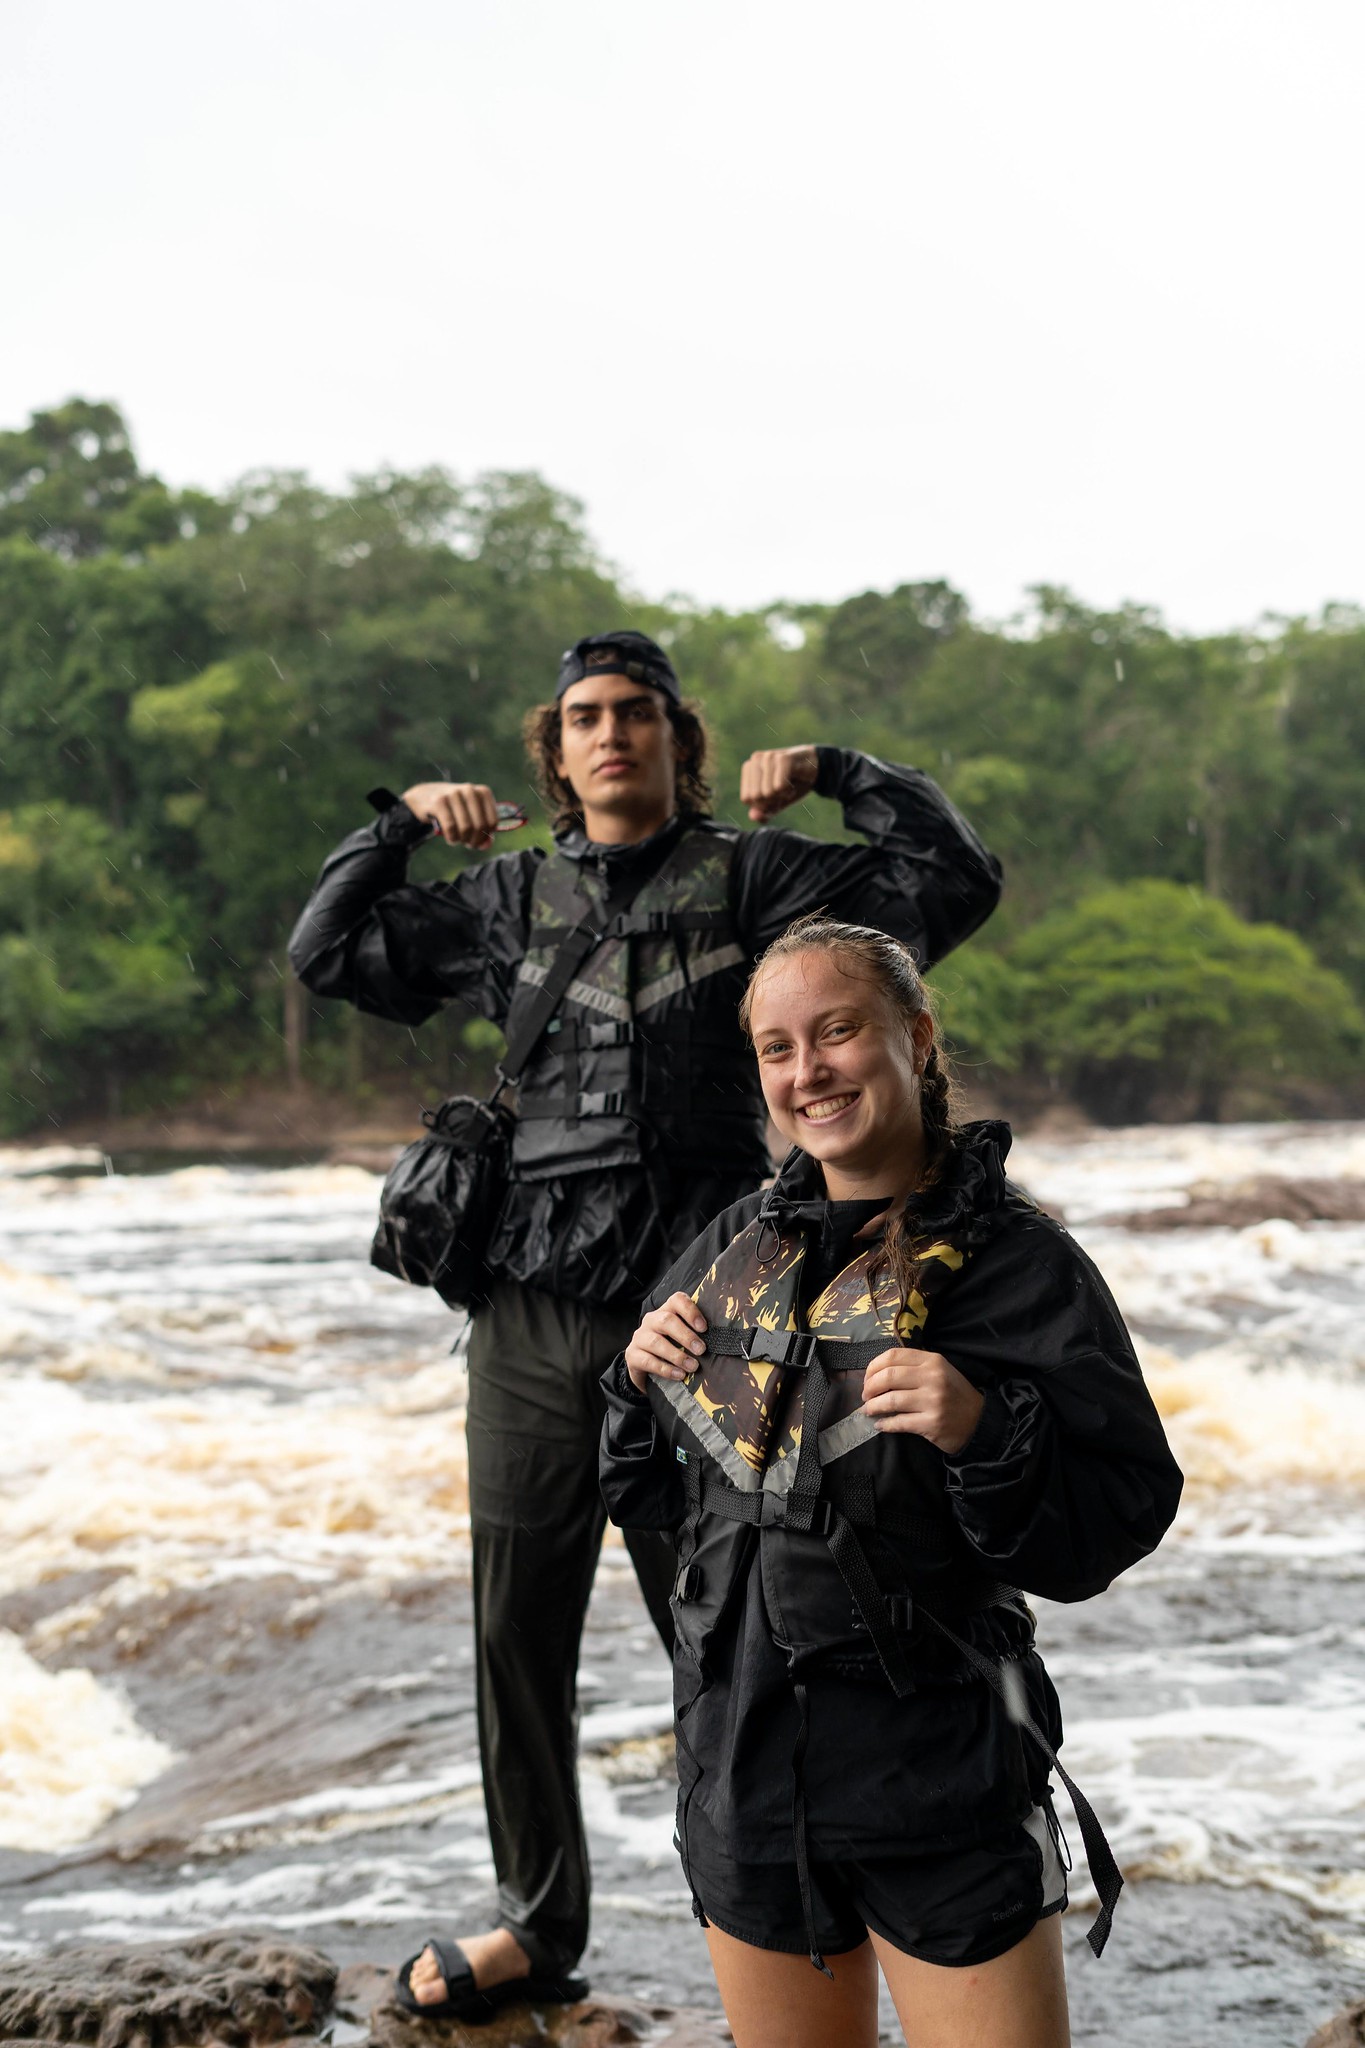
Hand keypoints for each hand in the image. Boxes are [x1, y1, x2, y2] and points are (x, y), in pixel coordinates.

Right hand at [400, 782, 498, 847]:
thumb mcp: (471, 816)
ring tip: (457, 840)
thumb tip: (486, 846)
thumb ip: (482, 832)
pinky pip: (450, 827)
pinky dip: (452, 838)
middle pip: (480, 826)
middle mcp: (470, 790)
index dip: (486, 836)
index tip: (478, 841)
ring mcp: (454, 794)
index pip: (493, 822)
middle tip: (467, 844)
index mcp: (483, 792)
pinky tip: (450, 838)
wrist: (424, 796)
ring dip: (462, 840)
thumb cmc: (453, 810)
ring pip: (465, 828)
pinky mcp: (439, 801)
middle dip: (474, 840)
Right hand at [625, 1291, 708, 1392]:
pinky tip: (679, 1375)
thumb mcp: (681, 1337)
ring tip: (693, 1366)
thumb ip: (695, 1334)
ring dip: (677, 1355)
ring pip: (656, 1342)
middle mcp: (651, 1320)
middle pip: (667, 1321)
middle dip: (686, 1336)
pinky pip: (648, 1361)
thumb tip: (720, 1341)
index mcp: (666, 1311)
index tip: (704, 1328)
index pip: (677, 1300)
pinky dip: (666, 1369)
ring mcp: (639, 1337)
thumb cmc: (670, 1347)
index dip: (691, 1311)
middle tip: (701, 1350)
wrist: (643, 1364)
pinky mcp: (632, 1355)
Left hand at [739, 745, 819, 822]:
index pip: (746, 799)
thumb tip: (753, 817)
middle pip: (756, 797)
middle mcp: (755, 759)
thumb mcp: (777, 801)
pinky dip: (789, 791)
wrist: (816, 767)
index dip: (762, 803)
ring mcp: (769, 757)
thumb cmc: (793, 783)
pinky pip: (779, 787)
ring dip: (783, 795)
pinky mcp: (783, 758)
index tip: (775, 794)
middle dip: (773, 800)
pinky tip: (794, 781)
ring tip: (790, 784)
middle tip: (784, 790)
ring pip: (767, 793)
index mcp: (749, 768)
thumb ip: (763, 811)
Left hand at [861, 1348, 984, 1455]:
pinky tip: (880, 1424)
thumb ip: (914, 1366)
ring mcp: (933, 1401)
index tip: (867, 1378)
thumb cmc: (954, 1394)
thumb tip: (877, 1372)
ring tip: (869, 1410)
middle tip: (865, 1396)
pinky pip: (899, 1422)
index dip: (873, 1367)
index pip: (893, 1356)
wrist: (979, 1421)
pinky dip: (885, 1424)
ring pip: (890, 1400)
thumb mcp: (939, 1371)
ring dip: (873, 1406)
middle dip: (869, 1388)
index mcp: (932, 1361)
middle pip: (887, 1377)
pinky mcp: (931, 1423)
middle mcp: (933, 1378)